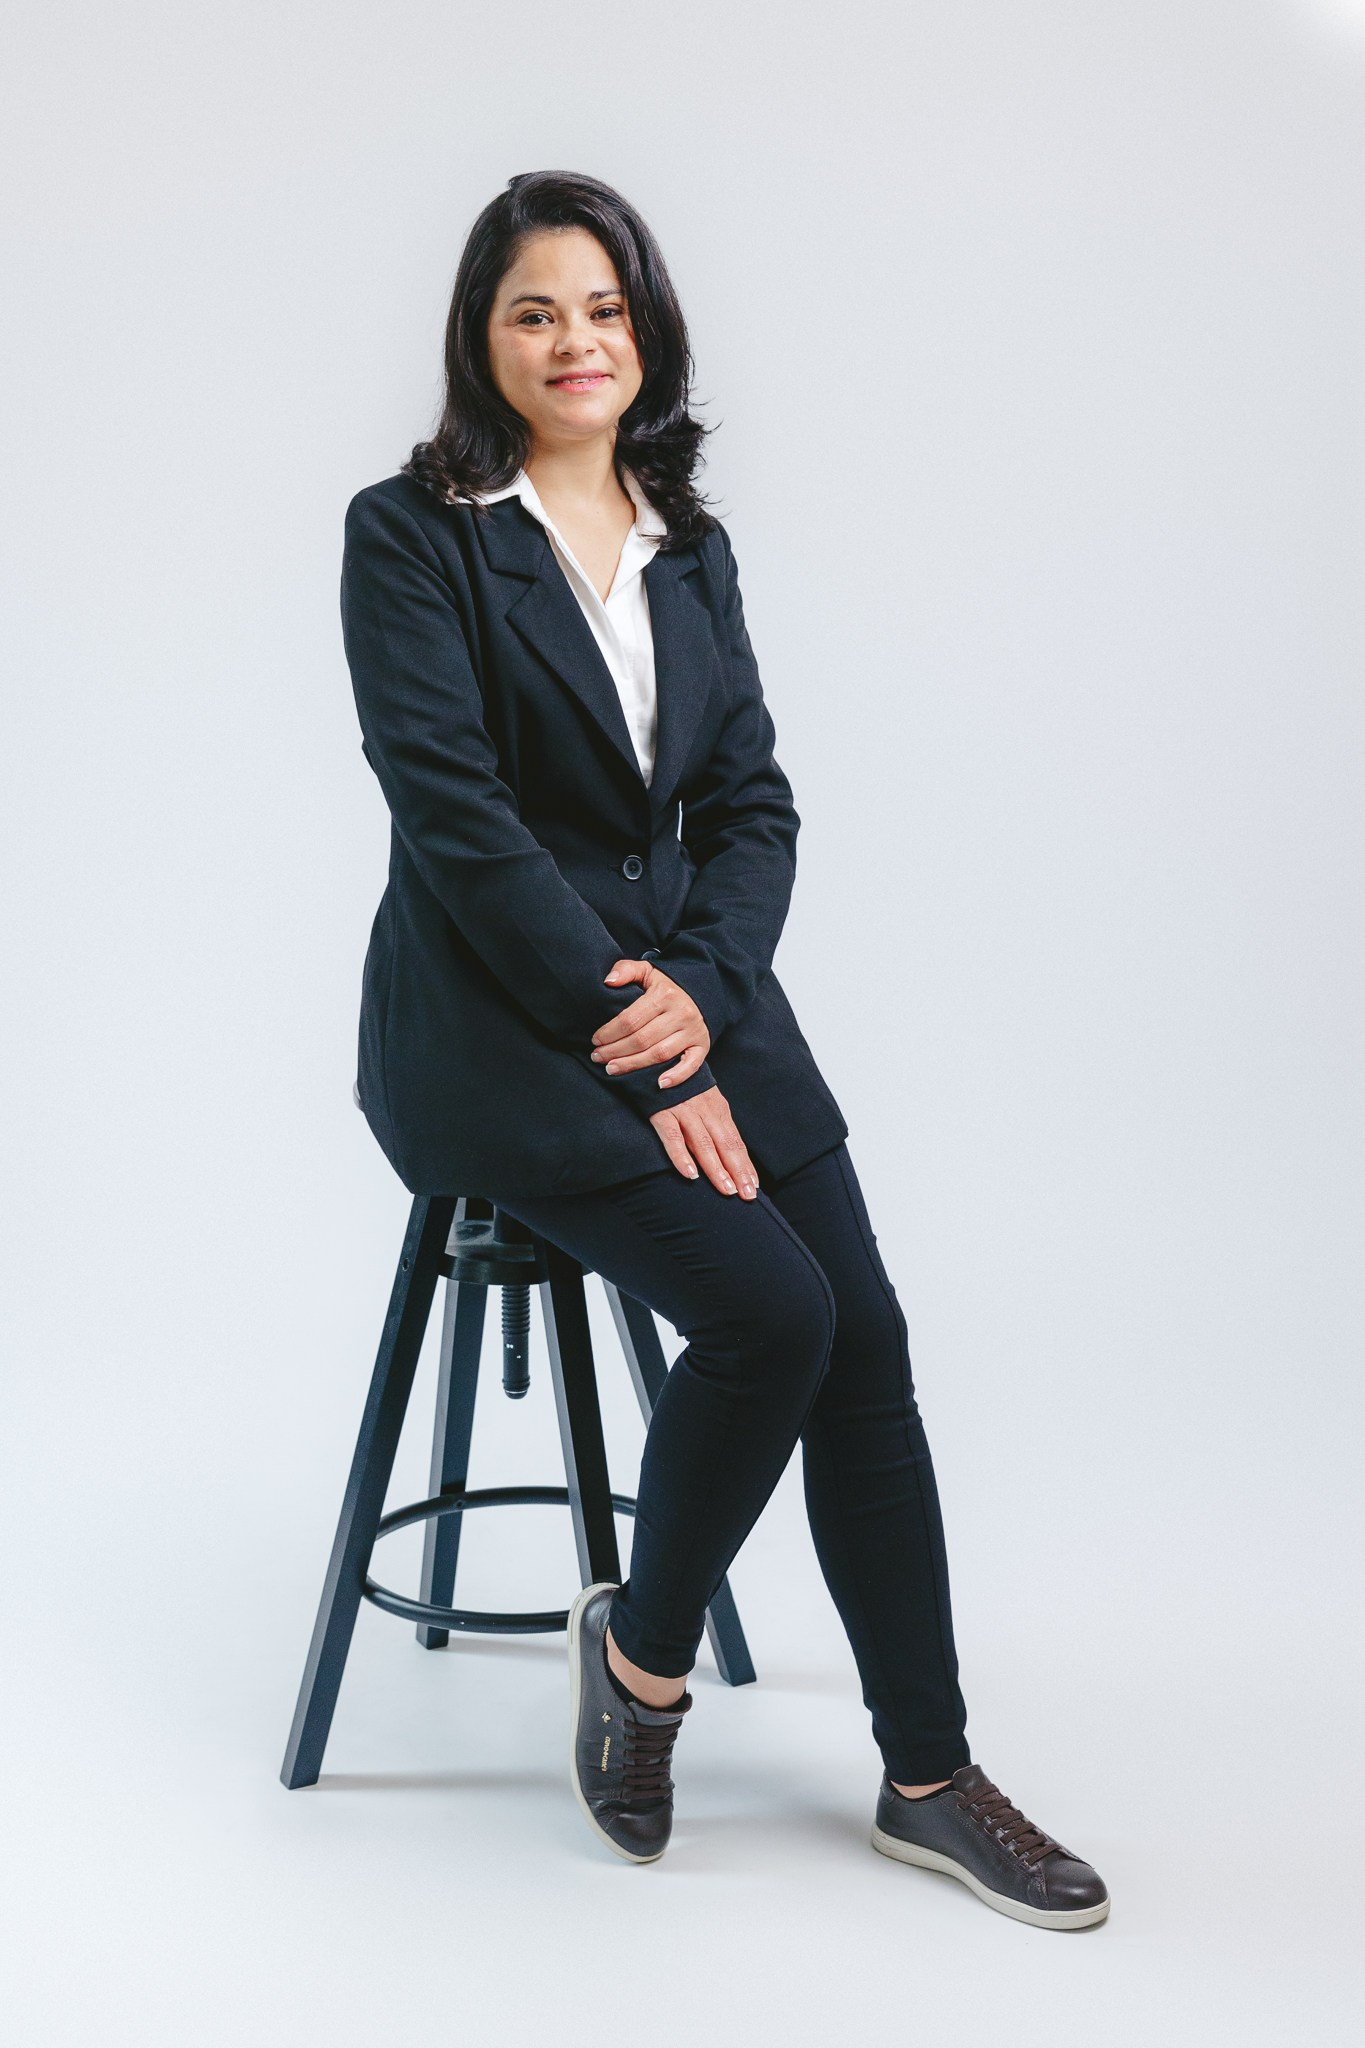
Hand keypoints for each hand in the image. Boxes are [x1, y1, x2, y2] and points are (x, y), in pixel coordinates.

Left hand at [591, 958, 710, 1090]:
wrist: (700, 993)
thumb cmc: (665, 987)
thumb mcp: (647, 972)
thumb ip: (626, 970)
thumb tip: (608, 981)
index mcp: (665, 995)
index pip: (630, 1019)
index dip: (609, 1032)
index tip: (595, 1040)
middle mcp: (681, 1013)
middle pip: (642, 1039)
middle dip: (615, 1051)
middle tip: (597, 1058)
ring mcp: (693, 1031)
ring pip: (659, 1054)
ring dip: (633, 1065)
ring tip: (612, 1069)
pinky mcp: (702, 1045)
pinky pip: (691, 1065)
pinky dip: (676, 1076)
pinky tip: (659, 1084)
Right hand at [649, 1086, 759, 1199]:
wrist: (655, 1055)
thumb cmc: (681, 1084)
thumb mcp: (704, 1100)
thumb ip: (715, 1124)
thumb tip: (729, 1153)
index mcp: (718, 1109)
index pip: (736, 1142)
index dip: (745, 1165)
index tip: (755, 1187)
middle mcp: (705, 1110)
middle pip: (725, 1144)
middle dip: (738, 1171)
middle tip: (748, 1195)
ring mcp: (684, 1110)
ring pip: (703, 1143)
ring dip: (716, 1168)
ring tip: (726, 1189)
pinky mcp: (661, 1111)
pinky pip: (672, 1137)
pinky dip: (681, 1156)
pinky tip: (690, 1174)